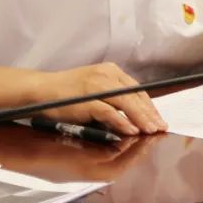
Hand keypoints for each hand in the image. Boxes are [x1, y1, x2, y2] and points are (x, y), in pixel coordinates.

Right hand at [36, 62, 167, 135]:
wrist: (41, 90)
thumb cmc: (67, 92)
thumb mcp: (95, 88)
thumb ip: (114, 97)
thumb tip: (134, 114)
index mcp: (110, 71)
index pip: (137, 89)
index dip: (150, 106)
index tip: (158, 119)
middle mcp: (106, 75)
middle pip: (135, 96)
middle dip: (150, 114)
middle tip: (160, 128)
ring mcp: (97, 86)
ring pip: (127, 103)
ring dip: (141, 119)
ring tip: (151, 131)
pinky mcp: (88, 99)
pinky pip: (110, 112)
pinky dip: (122, 122)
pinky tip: (131, 131)